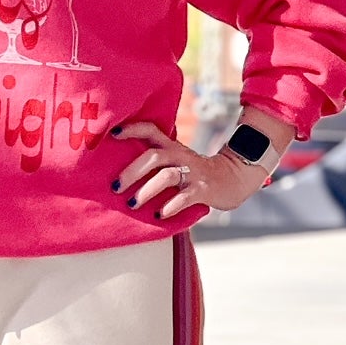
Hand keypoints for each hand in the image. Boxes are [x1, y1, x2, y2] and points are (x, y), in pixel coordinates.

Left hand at [109, 120, 268, 220]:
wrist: (232, 178)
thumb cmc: (194, 172)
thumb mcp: (176, 159)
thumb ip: (155, 159)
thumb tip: (119, 171)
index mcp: (171, 147)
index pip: (151, 130)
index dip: (132, 129)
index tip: (113, 134)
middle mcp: (180, 156)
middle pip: (153, 157)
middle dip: (131, 172)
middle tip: (115, 188)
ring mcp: (192, 172)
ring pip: (166, 176)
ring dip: (146, 191)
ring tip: (133, 204)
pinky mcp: (203, 189)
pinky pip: (185, 197)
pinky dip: (170, 206)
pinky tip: (159, 214)